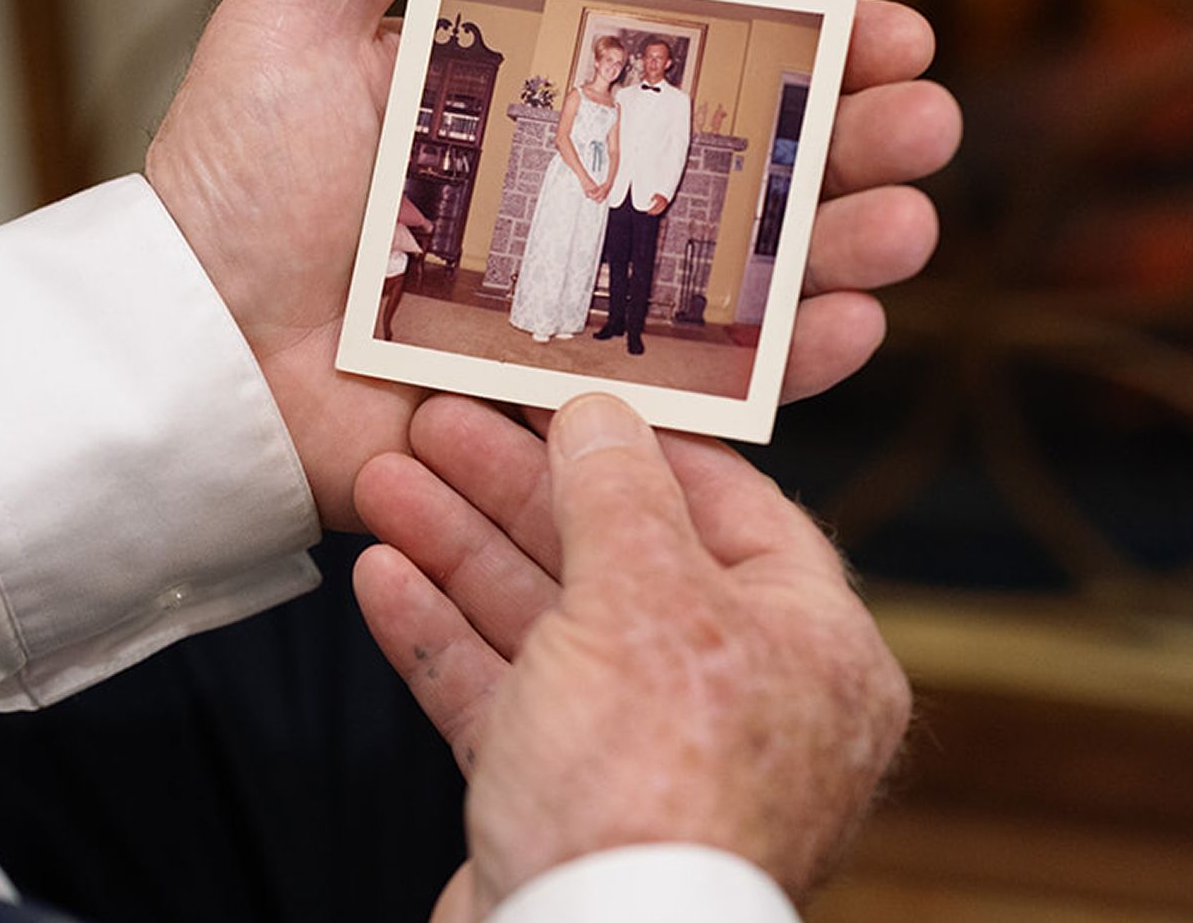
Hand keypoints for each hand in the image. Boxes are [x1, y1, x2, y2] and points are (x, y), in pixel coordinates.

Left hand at [147, 0, 958, 529]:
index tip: (885, 28)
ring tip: (908, 227)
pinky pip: (689, 388)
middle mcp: (563, 206)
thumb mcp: (296, 23)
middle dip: (844, 148)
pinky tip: (848, 327)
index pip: (688, 68)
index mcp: (524, 111)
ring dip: (836, 252)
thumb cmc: (229, 181)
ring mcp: (569, 308)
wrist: (184, 341)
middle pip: (735, 171)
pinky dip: (777, 366)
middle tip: (927, 126)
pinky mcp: (558, 403)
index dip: (793, 48)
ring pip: (737, 278)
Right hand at [352, 394, 909, 917]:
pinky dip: (443, 639)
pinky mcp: (566, 803)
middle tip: (440, 425)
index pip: (731, 506)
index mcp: (810, 647)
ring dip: (462, 553)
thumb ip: (619, 494)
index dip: (641, 441)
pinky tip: (382, 580)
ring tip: (384, 485)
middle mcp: (738, 699)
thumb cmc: (650, 790)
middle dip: (517, 492)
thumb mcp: (643, 601)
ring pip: (547, 624)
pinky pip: (504, 698)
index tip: (563, 390)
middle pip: (618, 559)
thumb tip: (606, 414)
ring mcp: (646, 753)